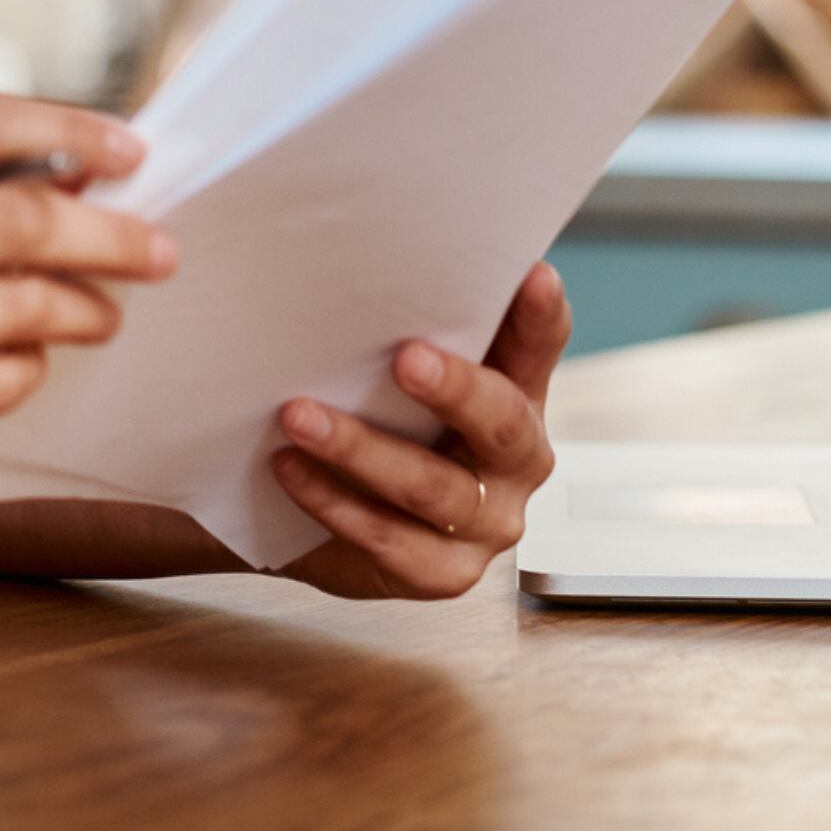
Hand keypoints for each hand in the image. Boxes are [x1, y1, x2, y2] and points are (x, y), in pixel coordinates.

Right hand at [0, 93, 177, 523]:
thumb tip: (94, 171)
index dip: (63, 128)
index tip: (129, 151)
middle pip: (11, 219)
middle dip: (105, 234)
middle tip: (157, 249)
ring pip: (15, 305)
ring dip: (83, 308)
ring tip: (103, 313)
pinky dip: (30, 368)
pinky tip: (25, 361)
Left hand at [266, 261, 570, 601]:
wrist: (316, 511)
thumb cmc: (367, 413)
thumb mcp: (388, 368)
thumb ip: (401, 324)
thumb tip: (356, 257)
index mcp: (514, 390)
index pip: (539, 346)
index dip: (541, 314)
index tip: (533, 274)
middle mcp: (515, 458)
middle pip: (503, 422)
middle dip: (456, 389)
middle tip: (406, 358)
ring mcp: (486, 521)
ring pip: (433, 487)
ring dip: (361, 449)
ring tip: (297, 415)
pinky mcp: (443, 572)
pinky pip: (392, 540)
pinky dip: (334, 502)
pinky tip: (289, 468)